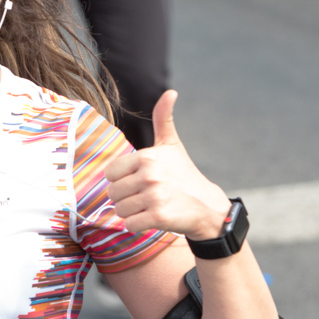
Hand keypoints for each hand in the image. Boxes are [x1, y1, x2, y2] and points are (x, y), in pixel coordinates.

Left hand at [105, 91, 232, 238]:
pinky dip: (137, 226)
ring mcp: (154, 196)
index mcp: (147, 157)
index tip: (138, 181)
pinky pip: (129, 225)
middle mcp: (150, 175)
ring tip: (149, 207)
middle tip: (145, 197)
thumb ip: (163, 119)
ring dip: (131, 213)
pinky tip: (152, 219)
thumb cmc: (184, 175)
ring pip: (119, 210)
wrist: (207, 207)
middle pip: (112, 193)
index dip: (121, 180)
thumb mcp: (172, 146)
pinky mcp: (158, 217)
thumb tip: (170, 92)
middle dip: (125, 198)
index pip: (110, 173)